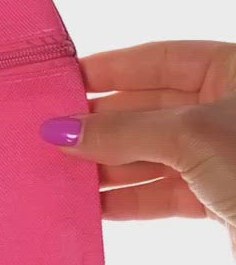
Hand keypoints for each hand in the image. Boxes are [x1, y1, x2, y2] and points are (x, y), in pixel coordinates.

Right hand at [39, 41, 235, 246]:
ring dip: (104, 166)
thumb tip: (60, 129)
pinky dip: (125, 200)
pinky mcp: (215, 198)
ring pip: (147, 154)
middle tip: (48, 134)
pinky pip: (159, 193)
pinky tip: (90, 205)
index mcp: (232, 72)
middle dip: (98, 124)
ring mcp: (218, 155)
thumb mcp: (191, 135)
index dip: (106, 68)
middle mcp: (223, 110)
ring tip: (58, 171)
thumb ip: (122, 130)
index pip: (156, 59)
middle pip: (145, 108)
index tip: (58, 81)